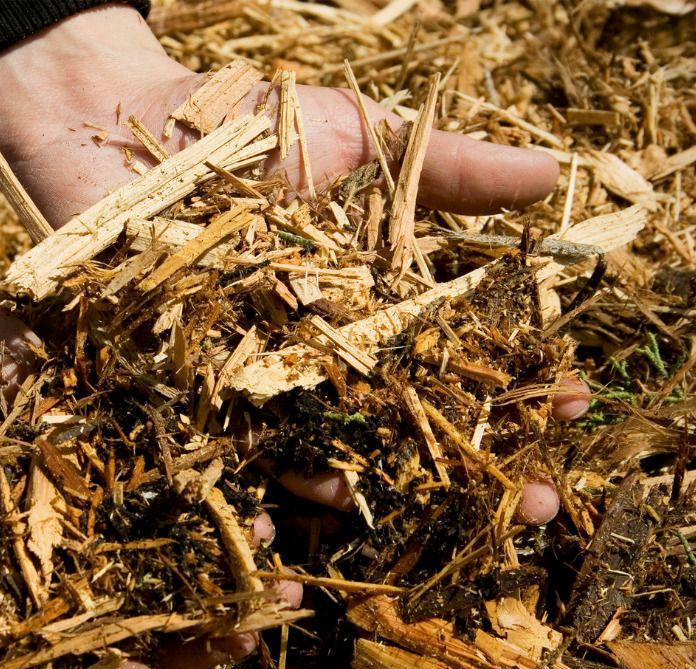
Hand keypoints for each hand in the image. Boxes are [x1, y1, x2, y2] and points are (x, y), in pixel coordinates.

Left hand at [0, 3, 570, 518]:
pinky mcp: (185, 390)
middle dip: (471, 461)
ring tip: (424, 516)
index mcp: (368, 303)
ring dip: (376, 486)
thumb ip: (445, 169)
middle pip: (402, 420)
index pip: (457, 355)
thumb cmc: (247, 126)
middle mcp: (320, 354)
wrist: (123, 125)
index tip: (572, 403)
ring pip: (321, 448)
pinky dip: (264, 481)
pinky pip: (229, 448)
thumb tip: (554, 173)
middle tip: (537, 504)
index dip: (518, 382)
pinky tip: (304, 508)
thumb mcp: (358, 139)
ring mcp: (254, 380)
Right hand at [0, 219, 298, 668]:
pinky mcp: (81, 406)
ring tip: (275, 549)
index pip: (26, 649)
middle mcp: (14, 531)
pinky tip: (259, 460)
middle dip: (181, 616)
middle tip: (250, 633)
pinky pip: (147, 435)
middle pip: (109, 593)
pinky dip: (202, 450)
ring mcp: (56, 468)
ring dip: (210, 539)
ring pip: (144, 520)